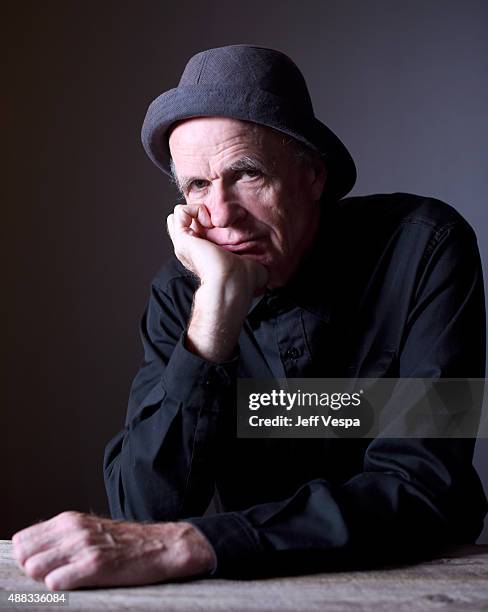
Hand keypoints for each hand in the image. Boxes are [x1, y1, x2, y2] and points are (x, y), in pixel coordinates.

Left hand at [12, 511, 214, 589]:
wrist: (161, 545)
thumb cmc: (125, 542)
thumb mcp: (90, 529)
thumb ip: (62, 537)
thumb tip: (30, 553)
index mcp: (70, 520)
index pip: (22, 540)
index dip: (27, 557)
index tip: (40, 566)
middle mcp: (73, 529)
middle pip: (24, 556)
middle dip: (32, 570)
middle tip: (53, 575)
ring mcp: (83, 547)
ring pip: (35, 569)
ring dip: (45, 579)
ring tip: (67, 579)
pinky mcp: (95, 566)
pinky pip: (56, 582)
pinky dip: (61, 587)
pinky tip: (77, 584)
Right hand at [166, 203, 267, 294]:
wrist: (233, 285)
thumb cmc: (244, 282)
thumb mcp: (251, 263)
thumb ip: (254, 257)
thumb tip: (270, 262)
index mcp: (203, 254)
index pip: (195, 229)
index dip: (207, 221)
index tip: (223, 226)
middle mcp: (190, 248)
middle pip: (182, 221)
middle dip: (198, 213)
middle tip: (213, 221)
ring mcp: (184, 243)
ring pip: (177, 214)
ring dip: (195, 210)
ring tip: (210, 220)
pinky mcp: (184, 238)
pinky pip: (179, 212)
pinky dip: (194, 210)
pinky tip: (208, 220)